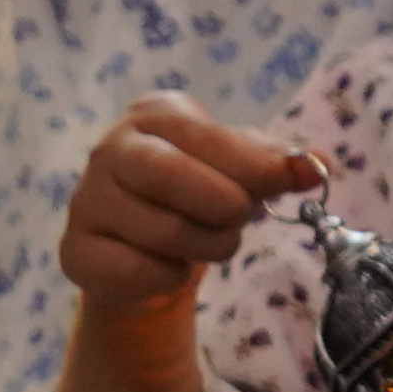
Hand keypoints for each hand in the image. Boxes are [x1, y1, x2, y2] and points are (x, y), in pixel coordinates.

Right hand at [61, 96, 315, 332]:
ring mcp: (86, 200)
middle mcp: (110, 149)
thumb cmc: (199, 191)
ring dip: (205, 247)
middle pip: (172, 177)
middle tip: (238, 220)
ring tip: (209, 241)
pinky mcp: (75, 250)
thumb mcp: (243, 168)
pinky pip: (136, 271)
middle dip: (223, 208)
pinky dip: (169, 277)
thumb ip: (279, 162)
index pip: (205, 136)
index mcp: (155, 115)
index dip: (252, 163)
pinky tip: (169, 266)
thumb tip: (317, 164)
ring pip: (162, 232)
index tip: (290, 180)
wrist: (144, 244)